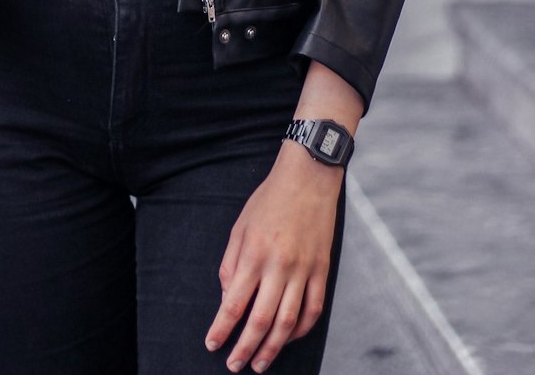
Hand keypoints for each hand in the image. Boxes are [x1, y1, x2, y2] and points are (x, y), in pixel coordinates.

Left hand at [205, 145, 341, 372]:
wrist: (308, 178)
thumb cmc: (269, 200)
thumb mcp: (240, 226)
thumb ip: (231, 264)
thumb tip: (229, 300)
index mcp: (254, 253)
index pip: (234, 303)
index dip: (222, 329)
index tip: (212, 344)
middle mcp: (279, 265)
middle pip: (261, 320)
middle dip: (245, 348)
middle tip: (234, 365)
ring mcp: (304, 270)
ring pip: (288, 322)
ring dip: (272, 348)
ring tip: (259, 364)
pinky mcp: (322, 271)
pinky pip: (313, 310)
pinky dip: (299, 331)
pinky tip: (286, 338)